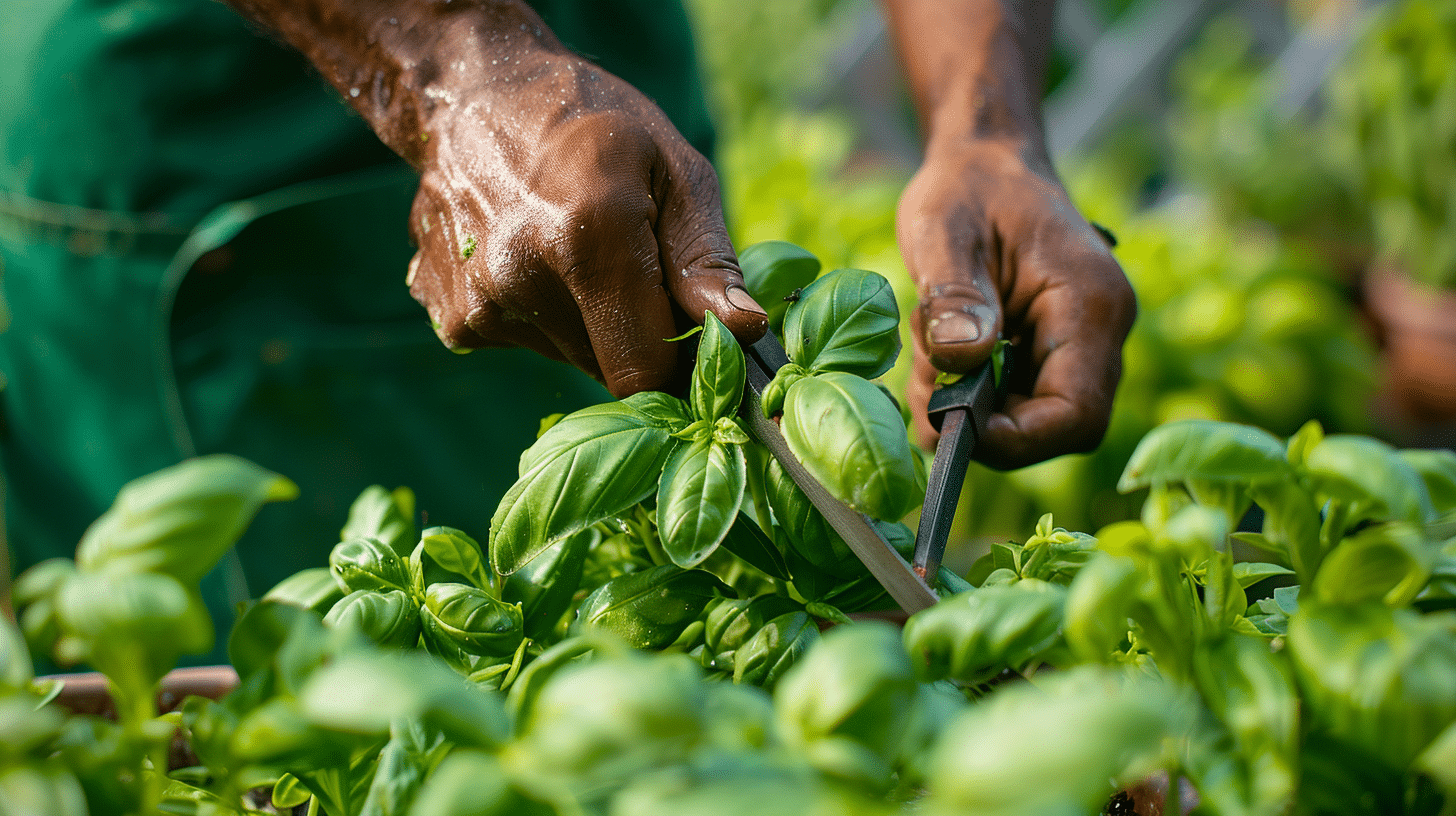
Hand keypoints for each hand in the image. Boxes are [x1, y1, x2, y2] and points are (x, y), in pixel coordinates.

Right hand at [222, 0, 766, 397]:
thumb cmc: (592, 124)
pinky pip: (528, 345)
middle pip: (608, 370)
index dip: (679, 367)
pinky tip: (535, 258)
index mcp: (588, 235)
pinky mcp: (453, 319)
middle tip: (634, 270)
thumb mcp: (672, 168)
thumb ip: (706, 259)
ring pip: (569, 358)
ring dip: (589, 325)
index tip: (694, 337)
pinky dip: (543, 317)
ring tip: (577, 252)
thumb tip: (742, 332)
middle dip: (636, 337)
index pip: (645, 372)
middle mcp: (520, 277)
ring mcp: (477, 303)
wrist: (471, 96)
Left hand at [897, 137, 1135, 468]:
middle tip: (925, 382)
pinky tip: (938, 351)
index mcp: (1091, 305)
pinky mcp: (1050, 352)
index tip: (950, 420)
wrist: (985, 160)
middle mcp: (1100, 334)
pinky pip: (1018, 400)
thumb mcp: (944, 230)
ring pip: (1033, 420)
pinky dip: (970, 393)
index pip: (1076, 414)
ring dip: (970, 406)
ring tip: (928, 348)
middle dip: (985, 424)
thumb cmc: (968, 186)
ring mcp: (1079, 346)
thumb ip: (955, 298)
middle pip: (1059, 429)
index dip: (1016, 440)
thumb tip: (961, 361)